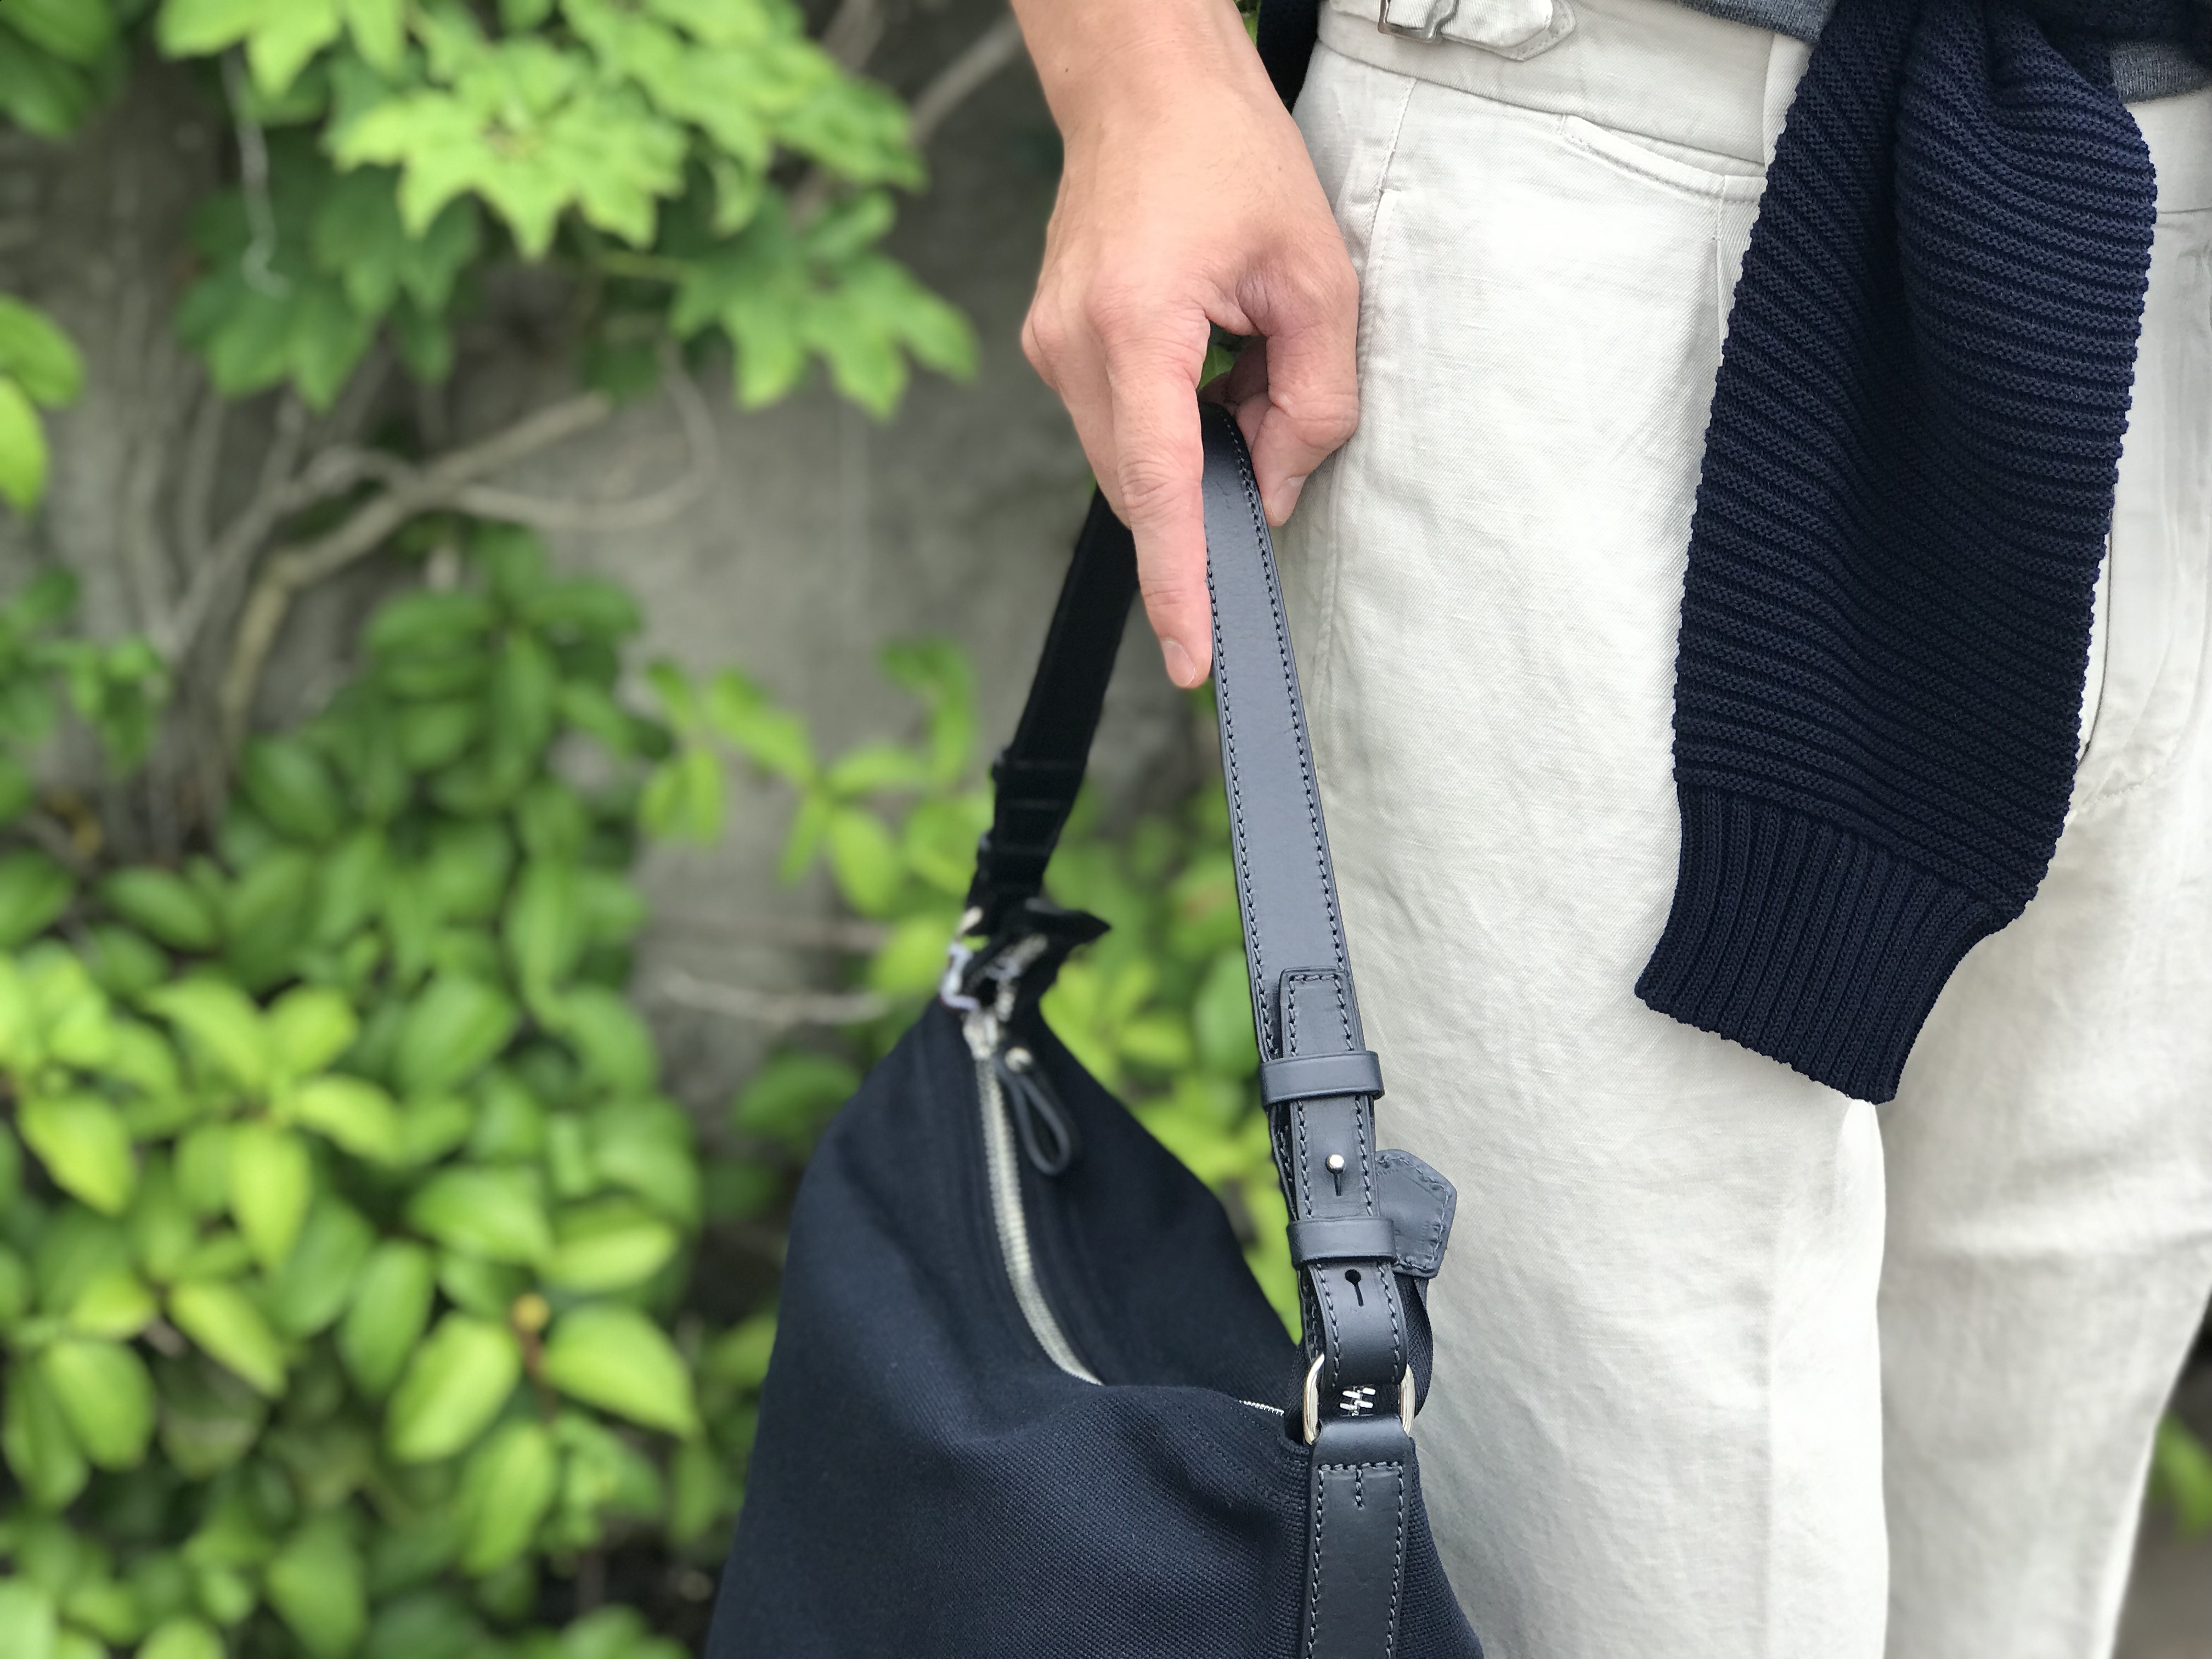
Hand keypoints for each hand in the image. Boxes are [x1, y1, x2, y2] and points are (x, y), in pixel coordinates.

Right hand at [1014, 0, 1358, 685]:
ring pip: (1130, 460)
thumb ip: (1312, 400)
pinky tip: (1204, 354)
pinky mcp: (1052, 343)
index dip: (1181, 584)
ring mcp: (1051, 346)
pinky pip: (1116, 423)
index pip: (1159, 488)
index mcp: (1136, 324)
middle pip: (1144, 485)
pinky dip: (1168, 419)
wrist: (1142, 83)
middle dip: (1212, 490)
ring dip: (1193, 448)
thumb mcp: (1315, 277)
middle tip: (1272, 410)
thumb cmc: (1229, 157)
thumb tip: (1275, 492)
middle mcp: (1073, 346)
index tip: (1195, 659)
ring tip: (1239, 360)